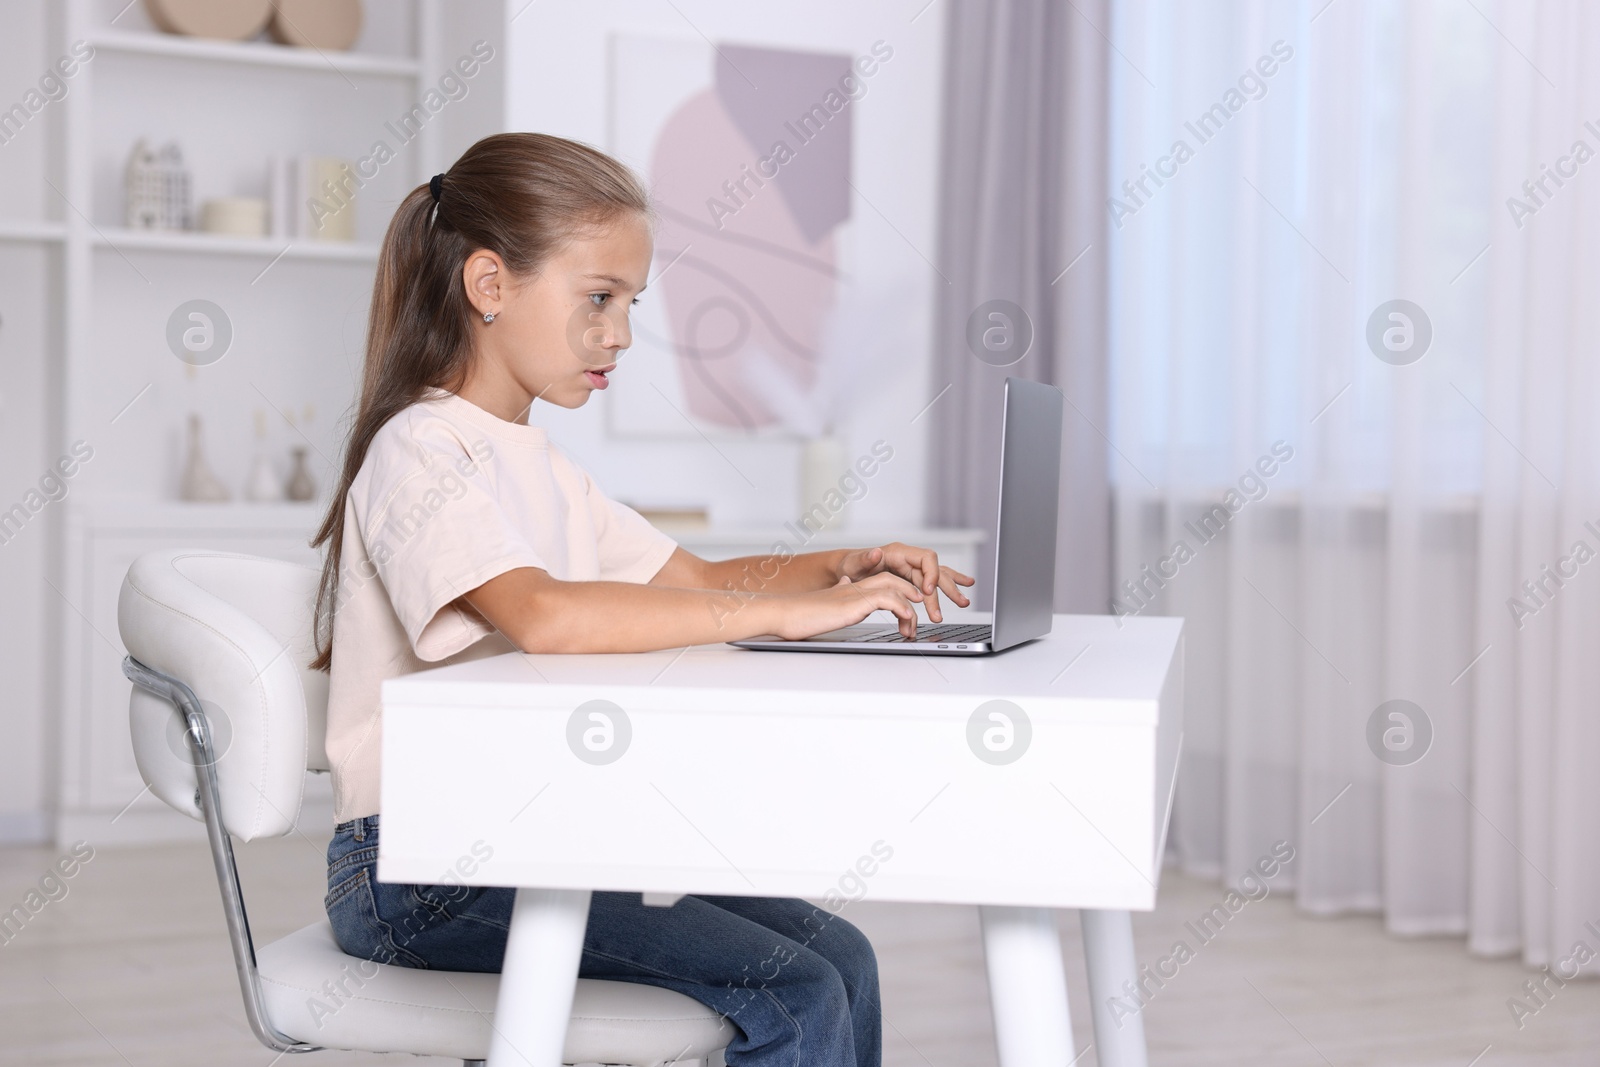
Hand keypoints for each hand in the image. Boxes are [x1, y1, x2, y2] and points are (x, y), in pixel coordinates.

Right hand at [773, 572, 925, 639]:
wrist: (783, 614)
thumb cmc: (799, 615)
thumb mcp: (824, 606)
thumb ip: (837, 597)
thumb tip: (841, 590)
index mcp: (848, 589)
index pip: (879, 581)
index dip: (897, 590)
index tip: (908, 607)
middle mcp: (853, 587)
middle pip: (890, 577)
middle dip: (909, 591)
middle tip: (920, 609)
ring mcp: (854, 593)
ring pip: (893, 586)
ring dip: (909, 605)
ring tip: (913, 625)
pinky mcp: (853, 603)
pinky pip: (886, 599)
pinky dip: (902, 608)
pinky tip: (906, 621)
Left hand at [837, 542, 974, 622]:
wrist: (845, 570)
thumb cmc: (849, 566)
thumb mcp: (852, 564)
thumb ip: (864, 559)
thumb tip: (876, 552)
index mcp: (898, 553)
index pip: (925, 558)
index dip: (931, 573)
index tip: (929, 591)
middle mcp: (908, 559)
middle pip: (935, 571)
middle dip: (947, 588)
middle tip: (958, 604)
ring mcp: (910, 569)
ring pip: (936, 578)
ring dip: (951, 590)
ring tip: (964, 603)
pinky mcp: (910, 579)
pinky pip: (931, 583)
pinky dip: (946, 587)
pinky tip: (962, 589)